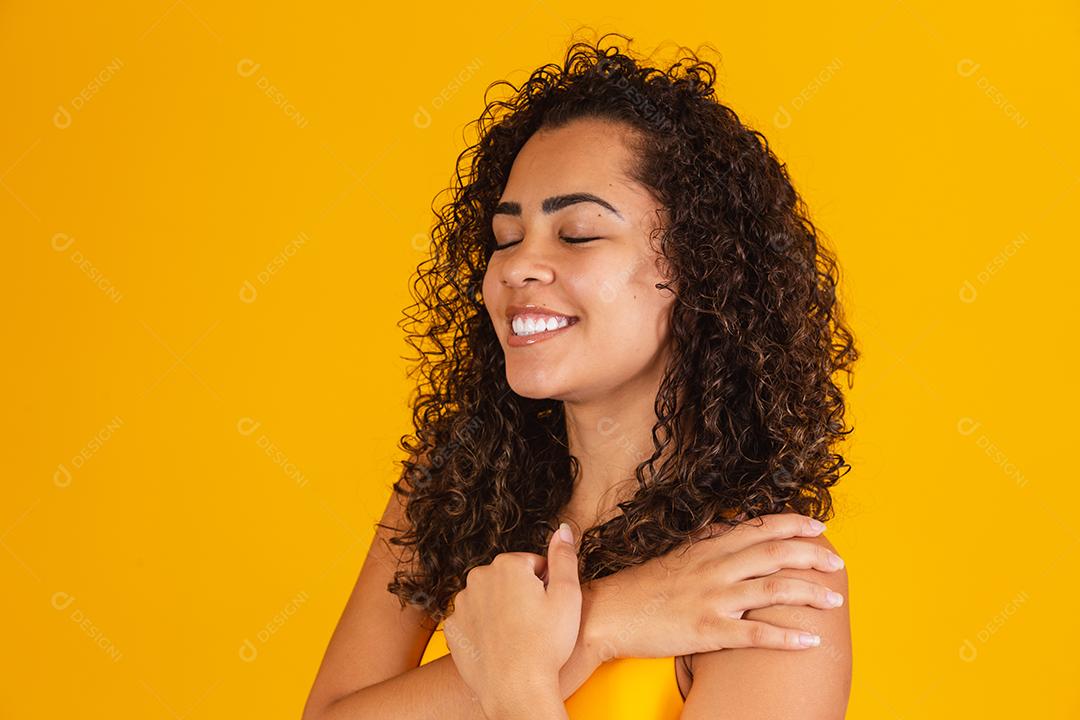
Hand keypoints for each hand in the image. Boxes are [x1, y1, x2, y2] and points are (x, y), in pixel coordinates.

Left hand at [444, 522, 581, 713]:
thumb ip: (564, 557)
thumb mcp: (568, 595)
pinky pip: (473, 620)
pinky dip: (485, 629)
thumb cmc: (545, 644)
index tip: (549, 607)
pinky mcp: (453, 628)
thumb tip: (561, 529)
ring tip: (519, 636)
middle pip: (508, 578)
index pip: (533, 565)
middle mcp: (478, 578)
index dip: (546, 586)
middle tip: (537, 623)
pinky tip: (500, 645)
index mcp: (507, 565)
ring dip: (502, 610)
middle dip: (522, 593)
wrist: (515, 688)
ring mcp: (462, 604)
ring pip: (489, 598)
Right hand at [585, 512, 845, 660]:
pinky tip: (810, 640)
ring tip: (834, 600)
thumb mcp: (677, 554)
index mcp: (708, 547)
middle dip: (812, 556)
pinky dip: (787, 638)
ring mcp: (713, 599)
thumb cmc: (642, 586)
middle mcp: (715, 568)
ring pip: (773, 591)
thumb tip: (732, 526)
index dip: (793, 525)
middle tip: (837, 564)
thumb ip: (707, 540)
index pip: (759, 528)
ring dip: (809, 594)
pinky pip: (755, 634)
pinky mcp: (708, 630)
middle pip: (775, 554)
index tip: (818, 527)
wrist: (609, 613)